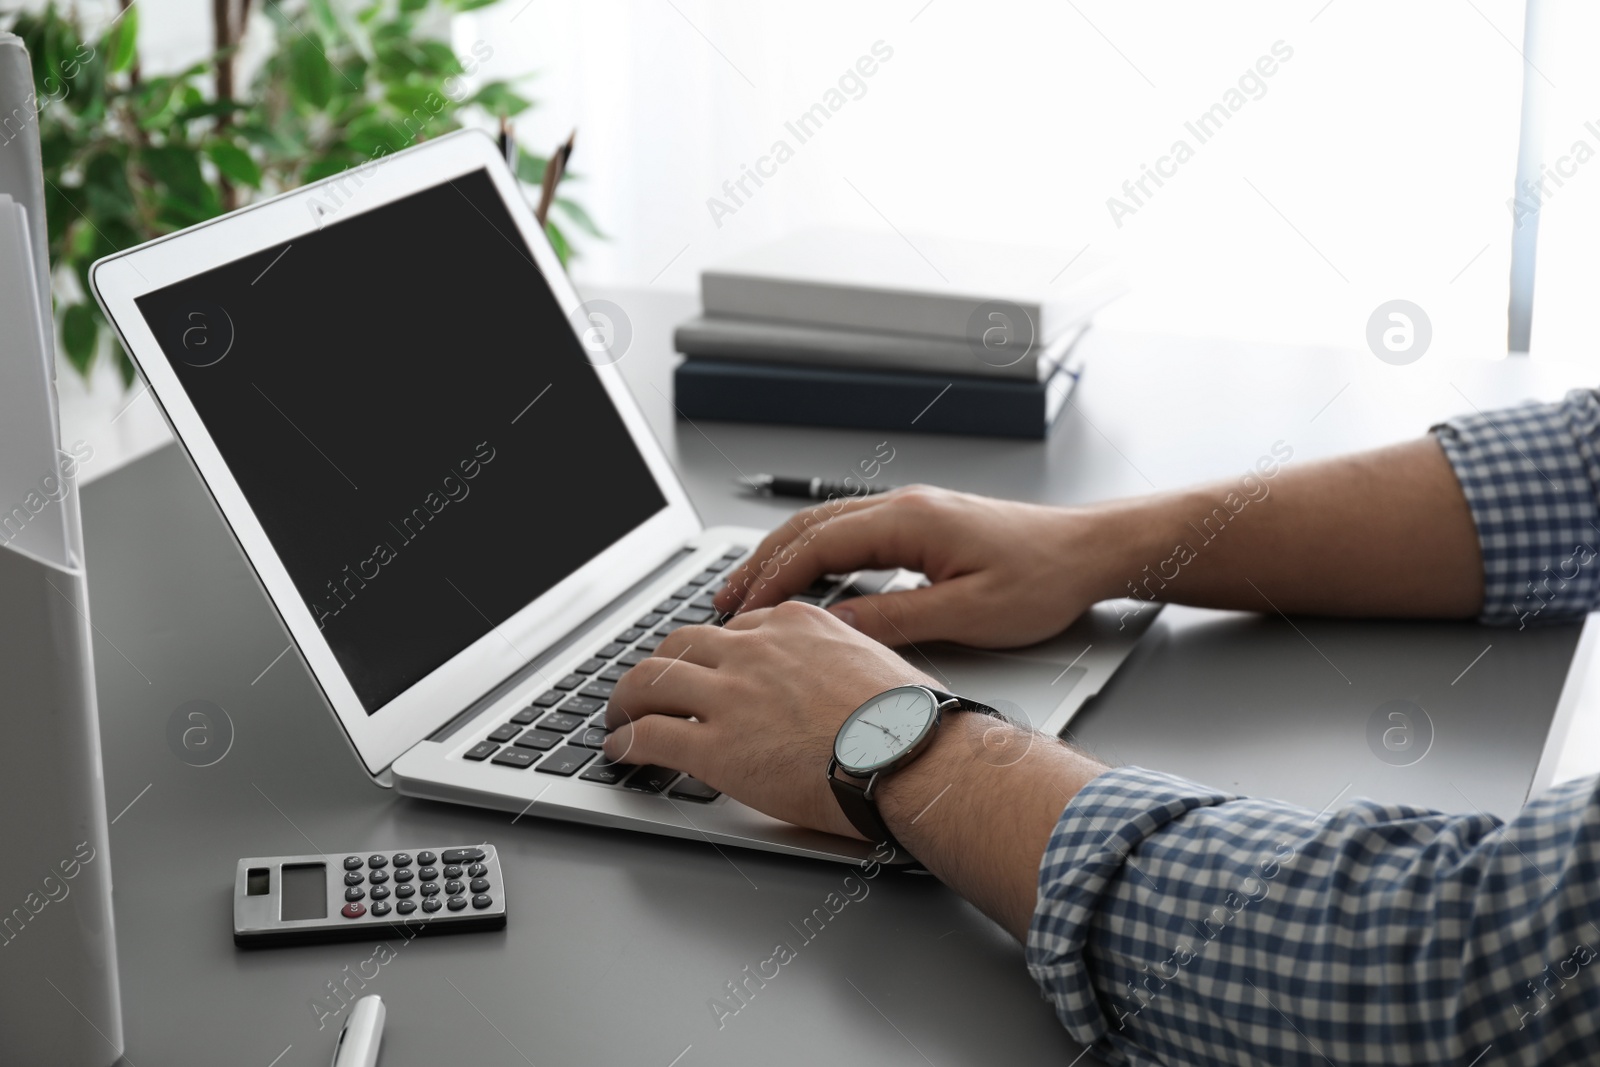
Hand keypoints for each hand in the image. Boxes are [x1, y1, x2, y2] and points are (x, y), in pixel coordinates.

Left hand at [601, 601, 935, 838]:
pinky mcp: (715, 746)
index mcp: (794, 625)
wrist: (914, 758)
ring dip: (626, 699)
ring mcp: (731, 696)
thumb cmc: (911, 721)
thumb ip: (838, 657)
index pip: (732, 629)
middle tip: (649, 688)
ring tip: (619, 717)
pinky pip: (649, 735)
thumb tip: (837, 672)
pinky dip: (625, 742)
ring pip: (650, 682)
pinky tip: (621, 750)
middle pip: (680, 646)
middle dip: (658, 667)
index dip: (710, 655)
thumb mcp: (875, 660)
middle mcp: (755, 650)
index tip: (705, 671)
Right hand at [712, 485, 1124, 647]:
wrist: (1088, 551)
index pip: (818, 546)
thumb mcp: (968, 613)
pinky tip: (803, 581)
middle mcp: (903, 507)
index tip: (743, 611)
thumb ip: (896, 619)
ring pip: (825, 528)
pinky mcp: (920, 525)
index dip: (773, 580)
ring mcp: (910, 512)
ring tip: (747, 592)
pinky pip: (849, 534)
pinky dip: (814, 556)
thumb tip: (836, 627)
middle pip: (808, 529)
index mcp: (909, 521)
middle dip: (760, 565)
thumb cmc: (1042, 578)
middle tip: (723, 601)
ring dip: (782, 558)